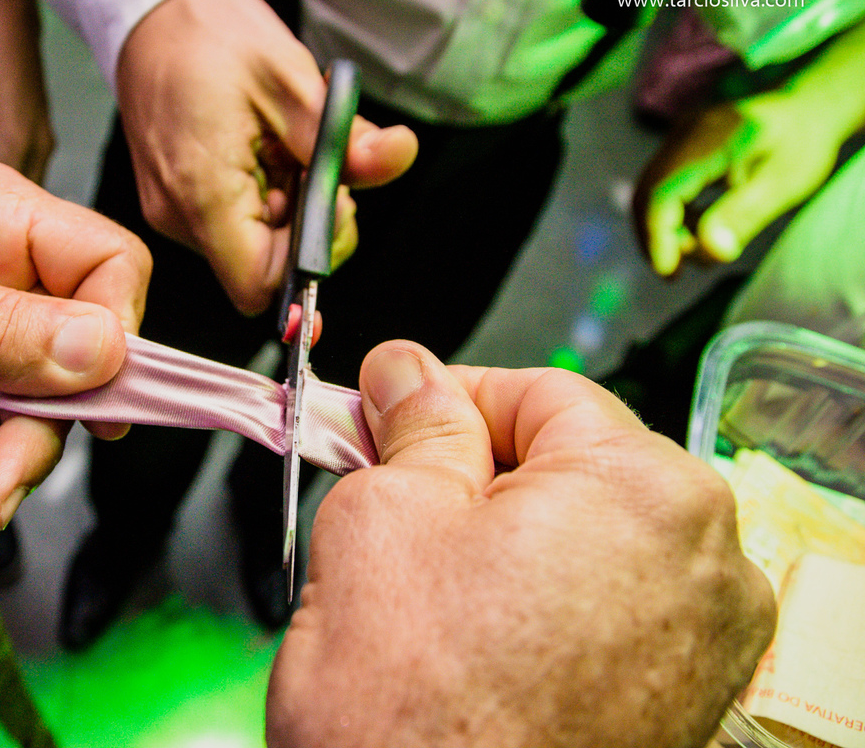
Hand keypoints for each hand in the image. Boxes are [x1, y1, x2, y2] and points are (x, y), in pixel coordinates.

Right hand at [115, 0, 417, 314]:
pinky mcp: (179, 203)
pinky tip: (266, 155)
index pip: (258, 283)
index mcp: (202, 190)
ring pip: (252, 247)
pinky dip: (267, 198)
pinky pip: (236, 224)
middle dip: (307, 228)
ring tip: (285, 150)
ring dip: (289, 209)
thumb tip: (394, 157)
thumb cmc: (207, 38)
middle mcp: (179, 214)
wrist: (154, 15)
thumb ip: (343, 137)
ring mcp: (175, 212)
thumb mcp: (291, 78)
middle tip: (318, 169)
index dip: (307, 260)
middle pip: (260, 270)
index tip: (330, 208)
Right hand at [267, 342, 775, 746]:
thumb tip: (408, 376)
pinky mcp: (677, 701)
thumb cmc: (415, 717)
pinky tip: (472, 631)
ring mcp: (700, 641)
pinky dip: (539, 600)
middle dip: (475, 471)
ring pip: (584, 536)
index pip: (538, 390)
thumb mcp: (385, 516)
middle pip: (571, 463)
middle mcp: (704, 562)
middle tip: (393, 492)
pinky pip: (602, 606)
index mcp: (645, 489)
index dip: (446, 397)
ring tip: (427, 578)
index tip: (391, 414)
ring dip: (504, 537)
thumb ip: (412, 423)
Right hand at [635, 95, 842, 275]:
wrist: (806, 104)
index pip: (662, 192)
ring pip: (650, 192)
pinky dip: (673, 216)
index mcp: (712, 140)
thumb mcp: (785, 183)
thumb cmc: (802, 144)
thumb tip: (711, 253)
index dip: (657, 236)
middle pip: (647, 194)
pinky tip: (699, 231)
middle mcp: (685, 135)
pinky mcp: (679, 148)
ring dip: (665, 229)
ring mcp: (678, 139)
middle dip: (656, 238)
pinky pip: (662, 186)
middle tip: (675, 274)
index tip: (668, 272)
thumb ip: (744, 214)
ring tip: (697, 254)